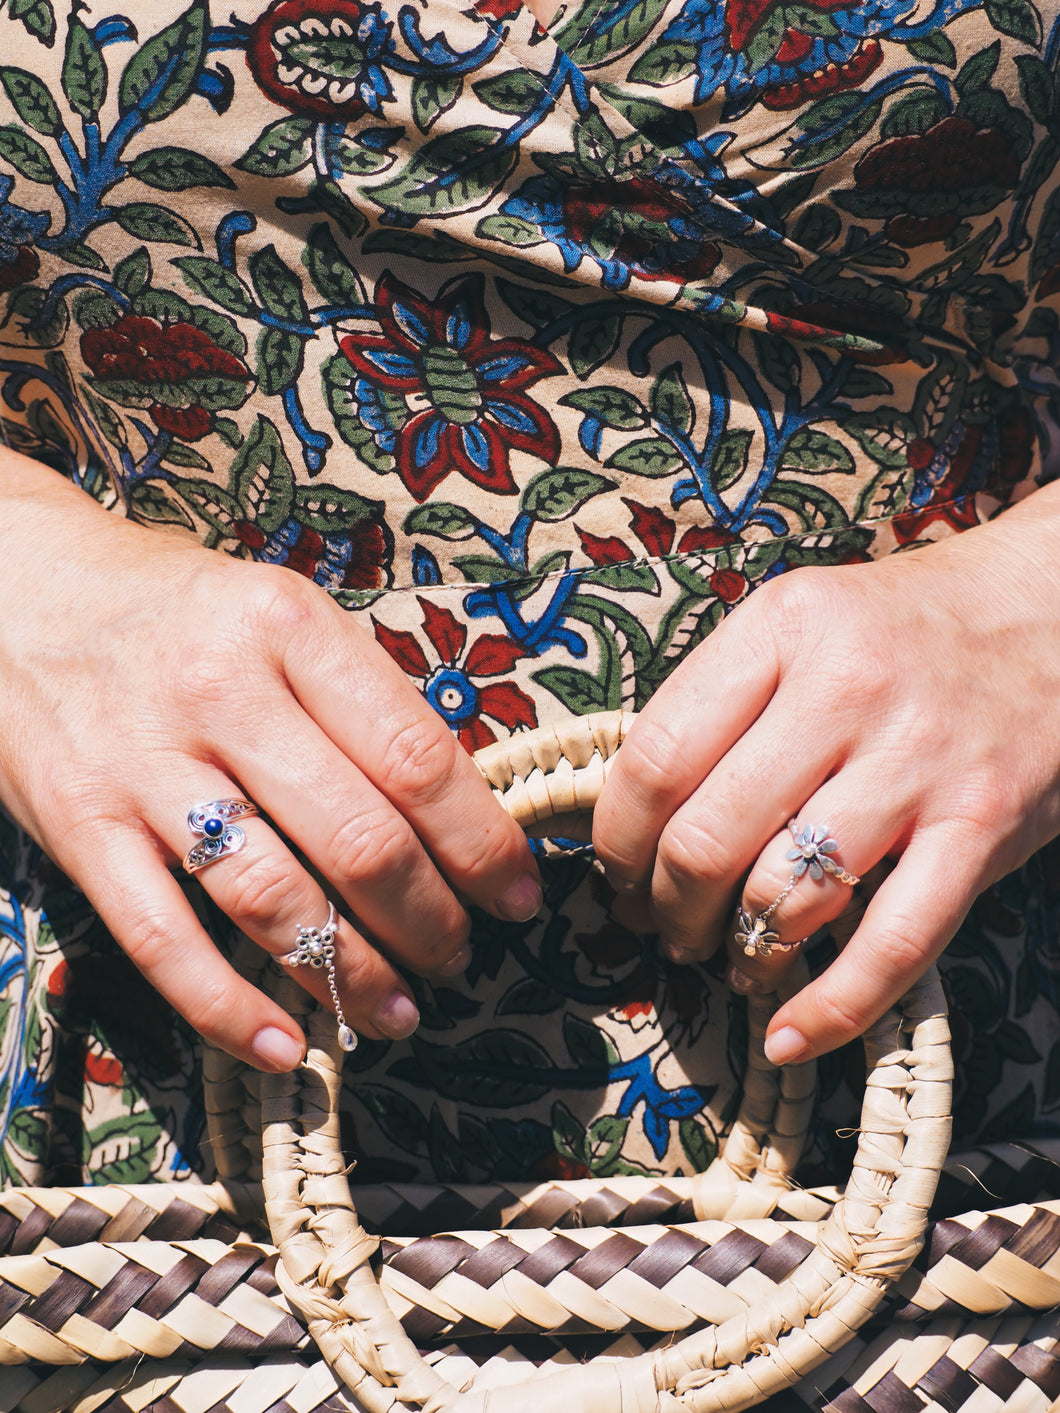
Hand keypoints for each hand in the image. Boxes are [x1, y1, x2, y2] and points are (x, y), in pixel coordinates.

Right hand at [0, 451, 540, 1069]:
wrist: (21, 591)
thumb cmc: (180, 612)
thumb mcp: (280, 614)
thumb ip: (360, 700)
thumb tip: (460, 814)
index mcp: (289, 627)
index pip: (415, 755)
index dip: (482, 843)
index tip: (518, 895)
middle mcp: (220, 691)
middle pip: (358, 838)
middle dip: (431, 922)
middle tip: (460, 957)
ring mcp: (142, 763)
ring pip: (272, 897)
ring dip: (350, 973)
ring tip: (398, 1010)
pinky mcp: (80, 826)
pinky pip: (163, 940)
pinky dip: (229, 1009)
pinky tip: (289, 1045)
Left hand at [593, 485, 1059, 1064]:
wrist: (1058, 613)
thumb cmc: (906, 629)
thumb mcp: (803, 623)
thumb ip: (726, 701)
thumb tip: (636, 815)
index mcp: (782, 629)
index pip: (657, 756)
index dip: (617, 840)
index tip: (617, 875)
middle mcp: (846, 688)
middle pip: (707, 838)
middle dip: (667, 910)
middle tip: (666, 929)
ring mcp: (918, 760)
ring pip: (787, 895)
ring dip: (739, 953)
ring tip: (732, 959)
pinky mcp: (983, 826)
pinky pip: (892, 943)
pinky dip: (831, 1008)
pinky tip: (789, 1035)